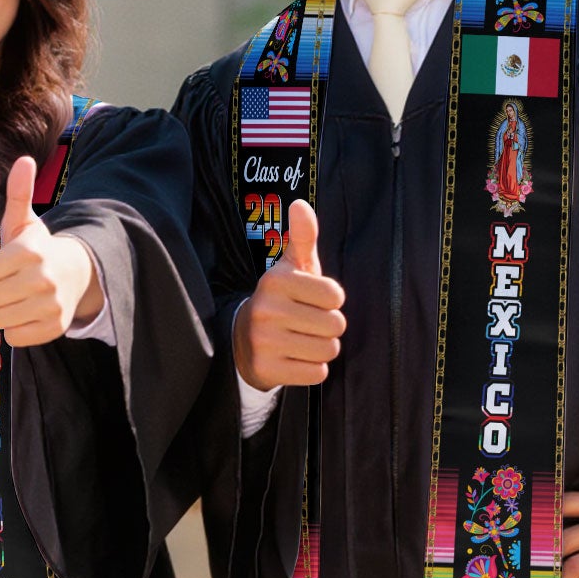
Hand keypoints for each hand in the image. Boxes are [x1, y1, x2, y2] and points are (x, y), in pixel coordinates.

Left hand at [0, 156, 100, 344]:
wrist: (76, 273)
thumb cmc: (38, 248)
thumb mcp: (24, 221)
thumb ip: (18, 193)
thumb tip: (24, 159)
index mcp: (29, 252)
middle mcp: (42, 280)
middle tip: (2, 284)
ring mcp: (50, 306)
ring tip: (13, 297)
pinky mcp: (54, 328)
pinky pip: (13, 337)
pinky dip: (14, 328)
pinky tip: (24, 312)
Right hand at [232, 199, 345, 387]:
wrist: (242, 340)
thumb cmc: (281, 300)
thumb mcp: (291, 268)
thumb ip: (302, 237)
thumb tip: (301, 204)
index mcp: (276, 280)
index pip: (336, 296)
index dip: (331, 301)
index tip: (311, 300)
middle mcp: (266, 309)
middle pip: (336, 325)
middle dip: (328, 327)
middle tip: (306, 323)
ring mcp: (264, 341)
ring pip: (328, 350)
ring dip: (322, 348)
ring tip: (301, 340)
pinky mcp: (267, 369)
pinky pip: (317, 373)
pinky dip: (311, 369)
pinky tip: (294, 358)